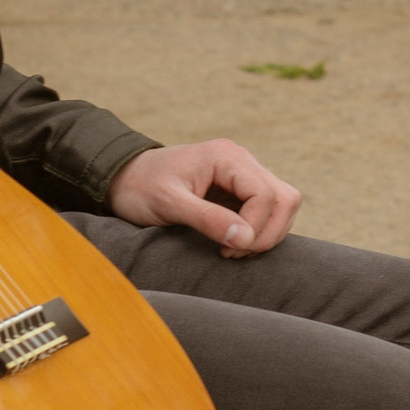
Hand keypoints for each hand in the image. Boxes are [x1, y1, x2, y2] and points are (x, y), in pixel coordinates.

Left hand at [107, 140, 301, 257]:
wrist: (124, 178)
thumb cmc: (141, 188)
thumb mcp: (169, 204)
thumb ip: (207, 218)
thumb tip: (246, 238)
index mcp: (226, 157)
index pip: (266, 195)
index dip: (254, 228)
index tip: (227, 249)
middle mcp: (241, 161)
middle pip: (285, 198)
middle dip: (267, 233)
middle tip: (234, 253)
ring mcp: (243, 174)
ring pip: (283, 204)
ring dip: (267, 233)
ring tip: (233, 249)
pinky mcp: (240, 189)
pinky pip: (269, 210)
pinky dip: (259, 231)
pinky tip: (232, 242)